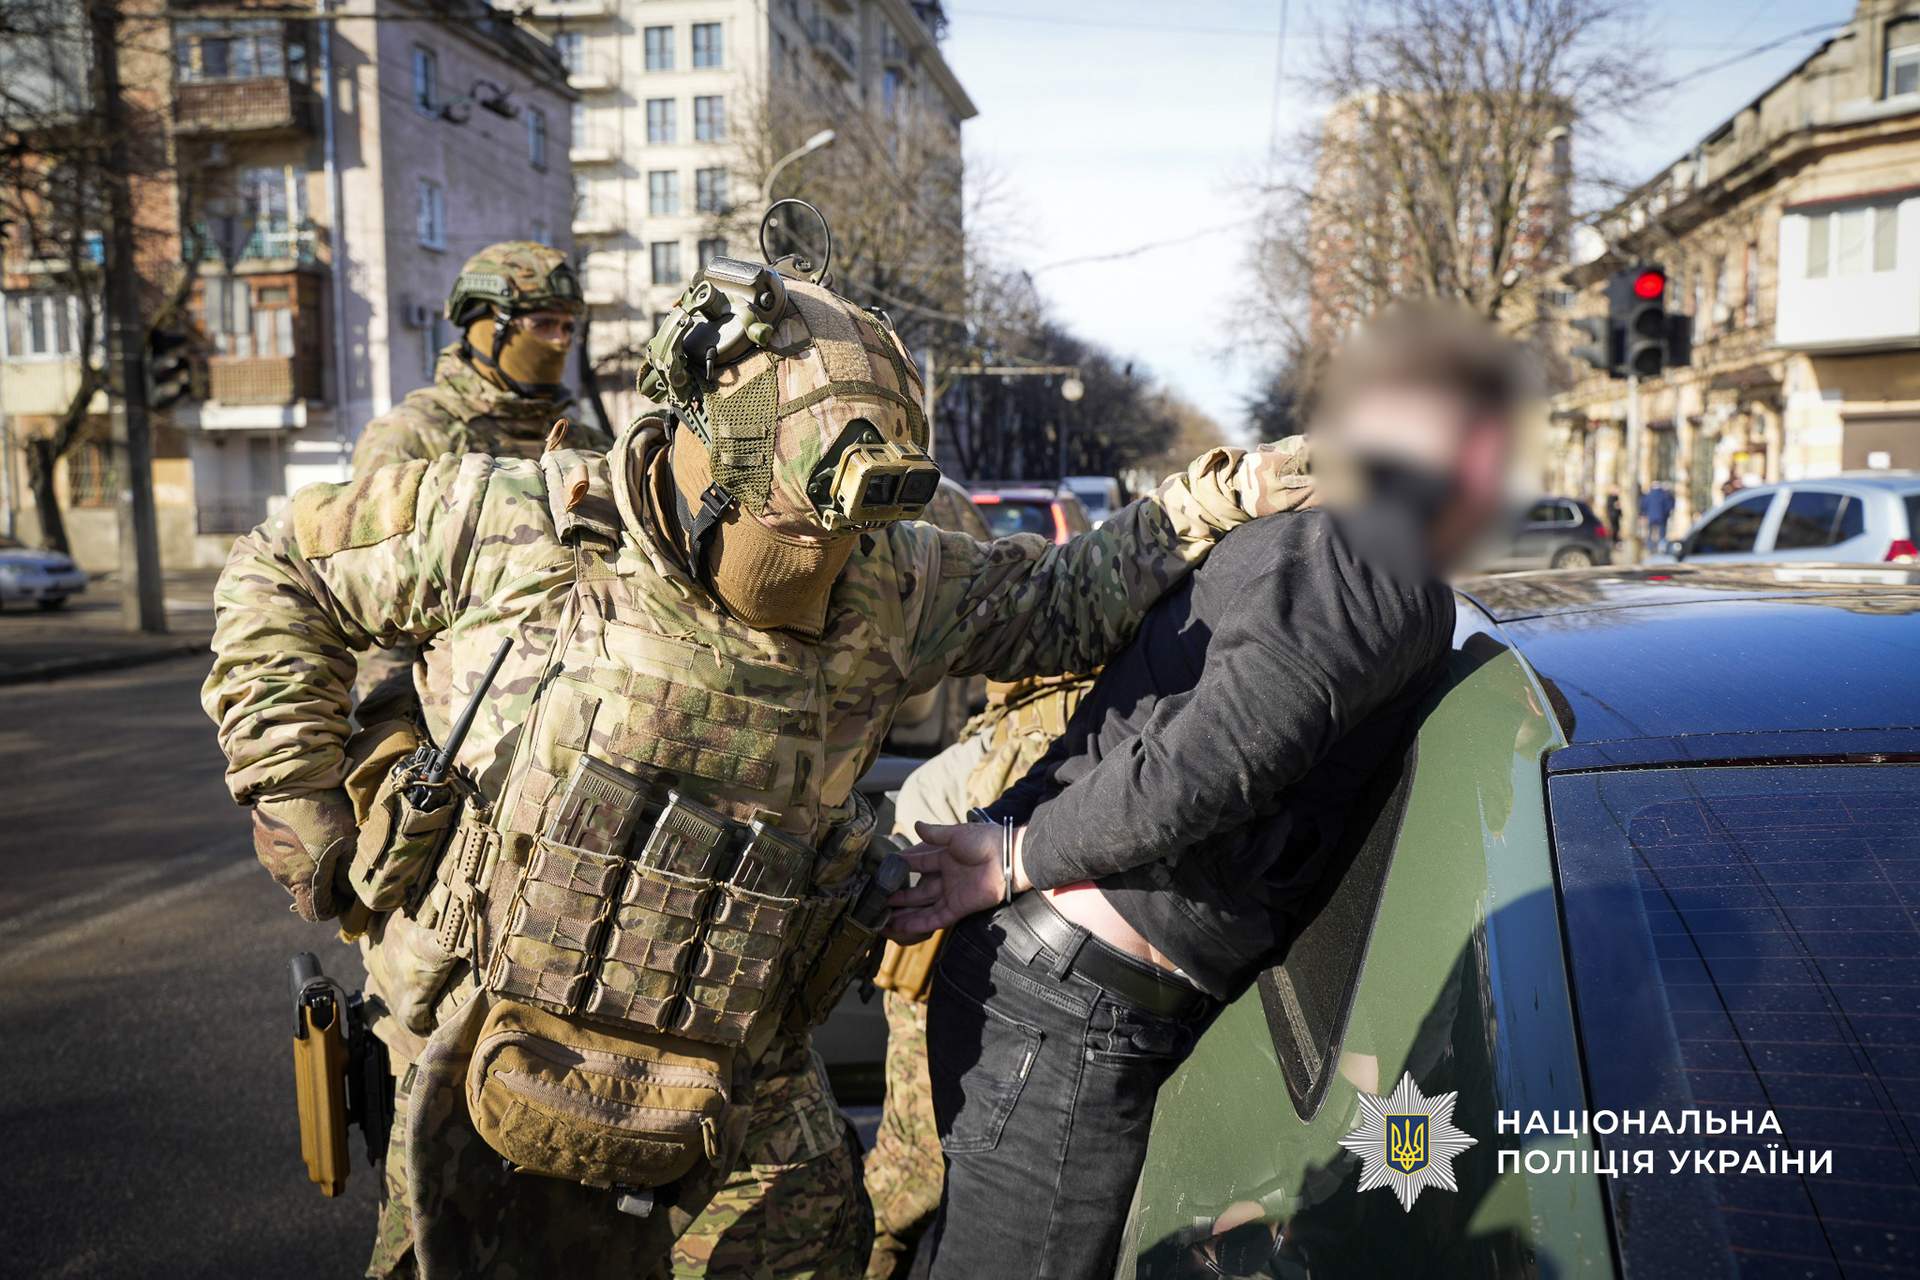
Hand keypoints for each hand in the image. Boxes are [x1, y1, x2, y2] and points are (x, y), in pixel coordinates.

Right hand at [251, 789, 357, 921]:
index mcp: (303, 881)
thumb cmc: (324, 812)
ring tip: (322, 838)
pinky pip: (281, 853)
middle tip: (339, 859)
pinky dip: (294, 848)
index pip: (315, 913)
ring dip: (307, 863)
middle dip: (322, 882)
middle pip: (305, 891)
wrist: (290, 780)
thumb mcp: (348, 842)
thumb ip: (349, 873)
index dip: (333, 907)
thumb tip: (352, 893)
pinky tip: (306, 828)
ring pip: (292, 871)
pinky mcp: (260, 841)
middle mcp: (281, 876)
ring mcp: (268, 858)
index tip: (345, 893)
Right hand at [887, 821, 1028, 935]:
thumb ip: (934, 834)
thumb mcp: (956, 834)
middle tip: (879, 900)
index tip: (884, 872)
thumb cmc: (986, 841)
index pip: (918, 863)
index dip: (902, 868)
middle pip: (918, 890)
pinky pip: (936, 917)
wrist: (1009, 857)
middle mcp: (946, 877)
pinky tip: (902, 926)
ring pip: (923, 906)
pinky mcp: (959, 907)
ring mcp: (952, 893)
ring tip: (884, 918)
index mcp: (945, 857)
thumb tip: (915, 824)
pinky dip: (919, 922)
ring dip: (905, 913)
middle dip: (899, 896)